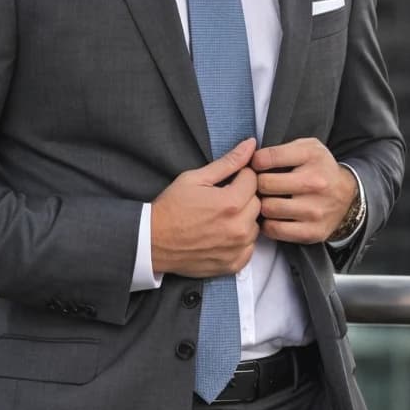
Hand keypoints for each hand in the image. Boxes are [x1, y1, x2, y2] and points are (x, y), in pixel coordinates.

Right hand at [151, 138, 259, 277]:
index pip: (253, 180)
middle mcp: (238, 227)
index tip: (228, 180)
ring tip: (221, 218)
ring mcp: (237, 248)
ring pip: (254, 226)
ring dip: (243, 219)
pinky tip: (222, 235)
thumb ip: (227, 162)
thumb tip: (250, 145)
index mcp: (230, 203)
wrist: (153, 241)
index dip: (241, 176)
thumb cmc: (171, 208)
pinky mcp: (233, 264)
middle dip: (243, 197)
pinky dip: (239, 241)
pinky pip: (249, 248)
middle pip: (257, 203)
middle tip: (222, 198)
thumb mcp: (195, 178)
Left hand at [252, 138, 356, 243]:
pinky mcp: (312, 231)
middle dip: (257, 184)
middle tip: (259, 185)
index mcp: (311, 156)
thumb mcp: (305, 148)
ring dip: (261, 205)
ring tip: (266, 200)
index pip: (269, 157)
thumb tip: (248, 157)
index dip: (255, 162)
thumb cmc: (318, 169)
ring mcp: (315, 209)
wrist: (347, 197)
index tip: (256, 166)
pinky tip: (273, 216)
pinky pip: (275, 229)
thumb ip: (279, 149)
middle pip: (265, 184)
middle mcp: (315, 182)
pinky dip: (268, 224)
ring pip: (268, 208)